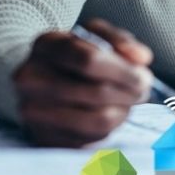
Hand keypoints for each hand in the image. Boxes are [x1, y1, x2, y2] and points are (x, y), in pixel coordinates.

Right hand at [14, 18, 153, 146]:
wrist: (42, 77)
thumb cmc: (76, 52)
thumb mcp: (97, 34)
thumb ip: (122, 40)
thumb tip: (141, 58)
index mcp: (46, 44)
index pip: (89, 60)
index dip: (124, 71)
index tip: (143, 76)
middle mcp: (31, 77)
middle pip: (97, 93)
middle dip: (130, 93)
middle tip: (143, 90)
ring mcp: (33, 110)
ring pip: (98, 119)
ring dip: (124, 111)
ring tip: (129, 101)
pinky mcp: (42, 137)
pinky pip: (90, 140)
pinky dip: (109, 128)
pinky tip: (111, 112)